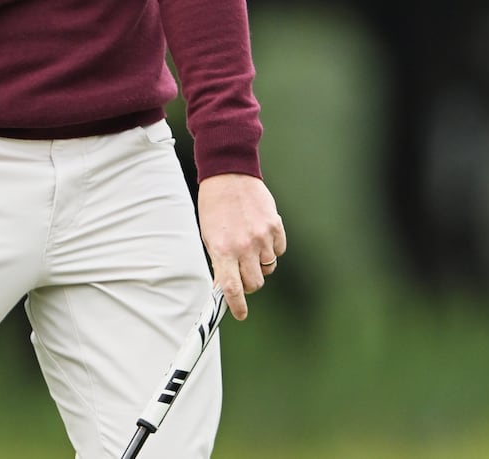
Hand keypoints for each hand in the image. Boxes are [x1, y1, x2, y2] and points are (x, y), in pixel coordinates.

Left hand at [197, 173, 286, 320]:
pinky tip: (261, 235)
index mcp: (223, 250)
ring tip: (250, 246)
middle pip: (255, 283)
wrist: (229, 174)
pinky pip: (279, 250)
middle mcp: (244, 246)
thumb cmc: (215, 206)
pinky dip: (272, 249)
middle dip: (250, 283)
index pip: (232, 288)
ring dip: (260, 264)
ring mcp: (262, 236)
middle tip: (243, 273)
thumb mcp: (209, 236)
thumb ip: (220, 262)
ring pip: (268, 268)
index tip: (240, 314)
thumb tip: (225, 287)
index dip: (237, 306)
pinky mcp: (275, 226)